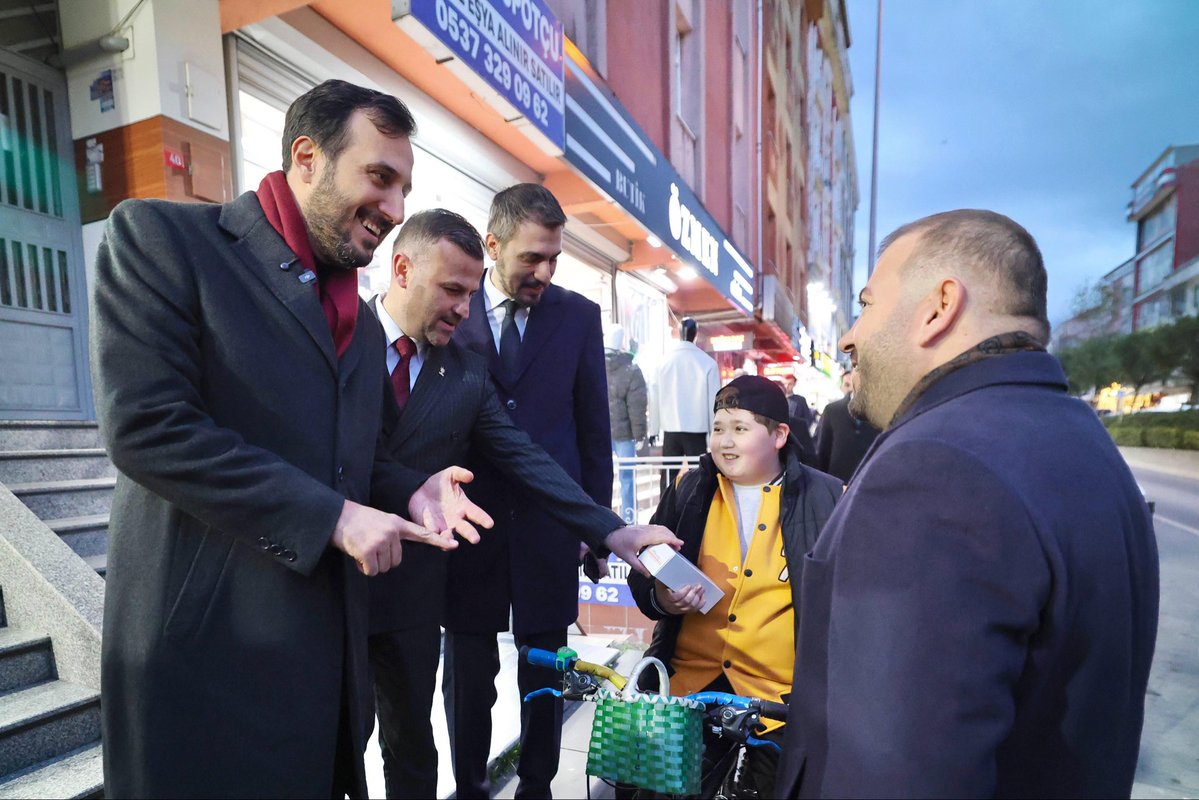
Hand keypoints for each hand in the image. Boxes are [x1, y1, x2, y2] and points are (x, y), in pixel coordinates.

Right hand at [330, 500, 455, 575]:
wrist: (336, 517)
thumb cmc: (356, 521)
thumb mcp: (380, 521)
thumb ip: (392, 534)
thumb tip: (394, 556)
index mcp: (397, 524)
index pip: (421, 533)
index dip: (438, 540)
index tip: (454, 544)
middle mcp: (392, 532)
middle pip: (396, 561)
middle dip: (382, 560)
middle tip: (369, 548)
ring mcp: (381, 541)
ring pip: (384, 567)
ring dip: (372, 564)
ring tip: (362, 548)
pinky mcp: (369, 551)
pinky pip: (372, 571)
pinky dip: (363, 568)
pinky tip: (357, 555)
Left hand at [409, 466, 493, 543]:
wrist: (418, 490)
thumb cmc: (438, 484)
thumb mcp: (449, 474)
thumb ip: (460, 474)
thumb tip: (470, 476)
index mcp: (464, 507)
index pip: (476, 514)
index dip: (483, 519)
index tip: (490, 524)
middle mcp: (456, 519)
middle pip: (465, 529)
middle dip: (470, 534)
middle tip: (475, 539)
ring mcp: (443, 526)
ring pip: (449, 536)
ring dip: (450, 539)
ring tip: (452, 542)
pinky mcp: (430, 529)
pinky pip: (432, 533)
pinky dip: (433, 531)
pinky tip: (434, 530)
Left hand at [603, 524, 682, 576]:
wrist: (610, 533)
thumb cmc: (618, 545)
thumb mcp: (628, 558)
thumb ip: (639, 567)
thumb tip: (649, 575)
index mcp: (643, 537)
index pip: (662, 537)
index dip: (673, 540)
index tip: (680, 544)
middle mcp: (646, 530)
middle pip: (664, 532)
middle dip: (673, 538)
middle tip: (679, 547)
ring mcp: (644, 527)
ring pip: (661, 528)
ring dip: (669, 535)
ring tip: (673, 544)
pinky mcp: (643, 527)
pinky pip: (657, 528)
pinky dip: (663, 533)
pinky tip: (664, 540)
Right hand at [654, 581, 704, 614]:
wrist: (662, 603)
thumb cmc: (662, 591)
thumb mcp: (660, 584)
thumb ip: (663, 579)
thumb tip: (668, 569)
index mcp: (667, 598)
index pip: (675, 597)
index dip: (683, 592)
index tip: (689, 585)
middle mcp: (673, 605)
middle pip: (685, 601)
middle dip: (693, 593)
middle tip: (699, 586)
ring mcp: (680, 609)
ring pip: (691, 606)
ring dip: (698, 597)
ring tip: (702, 589)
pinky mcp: (685, 611)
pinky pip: (693, 610)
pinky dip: (700, 604)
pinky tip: (703, 598)